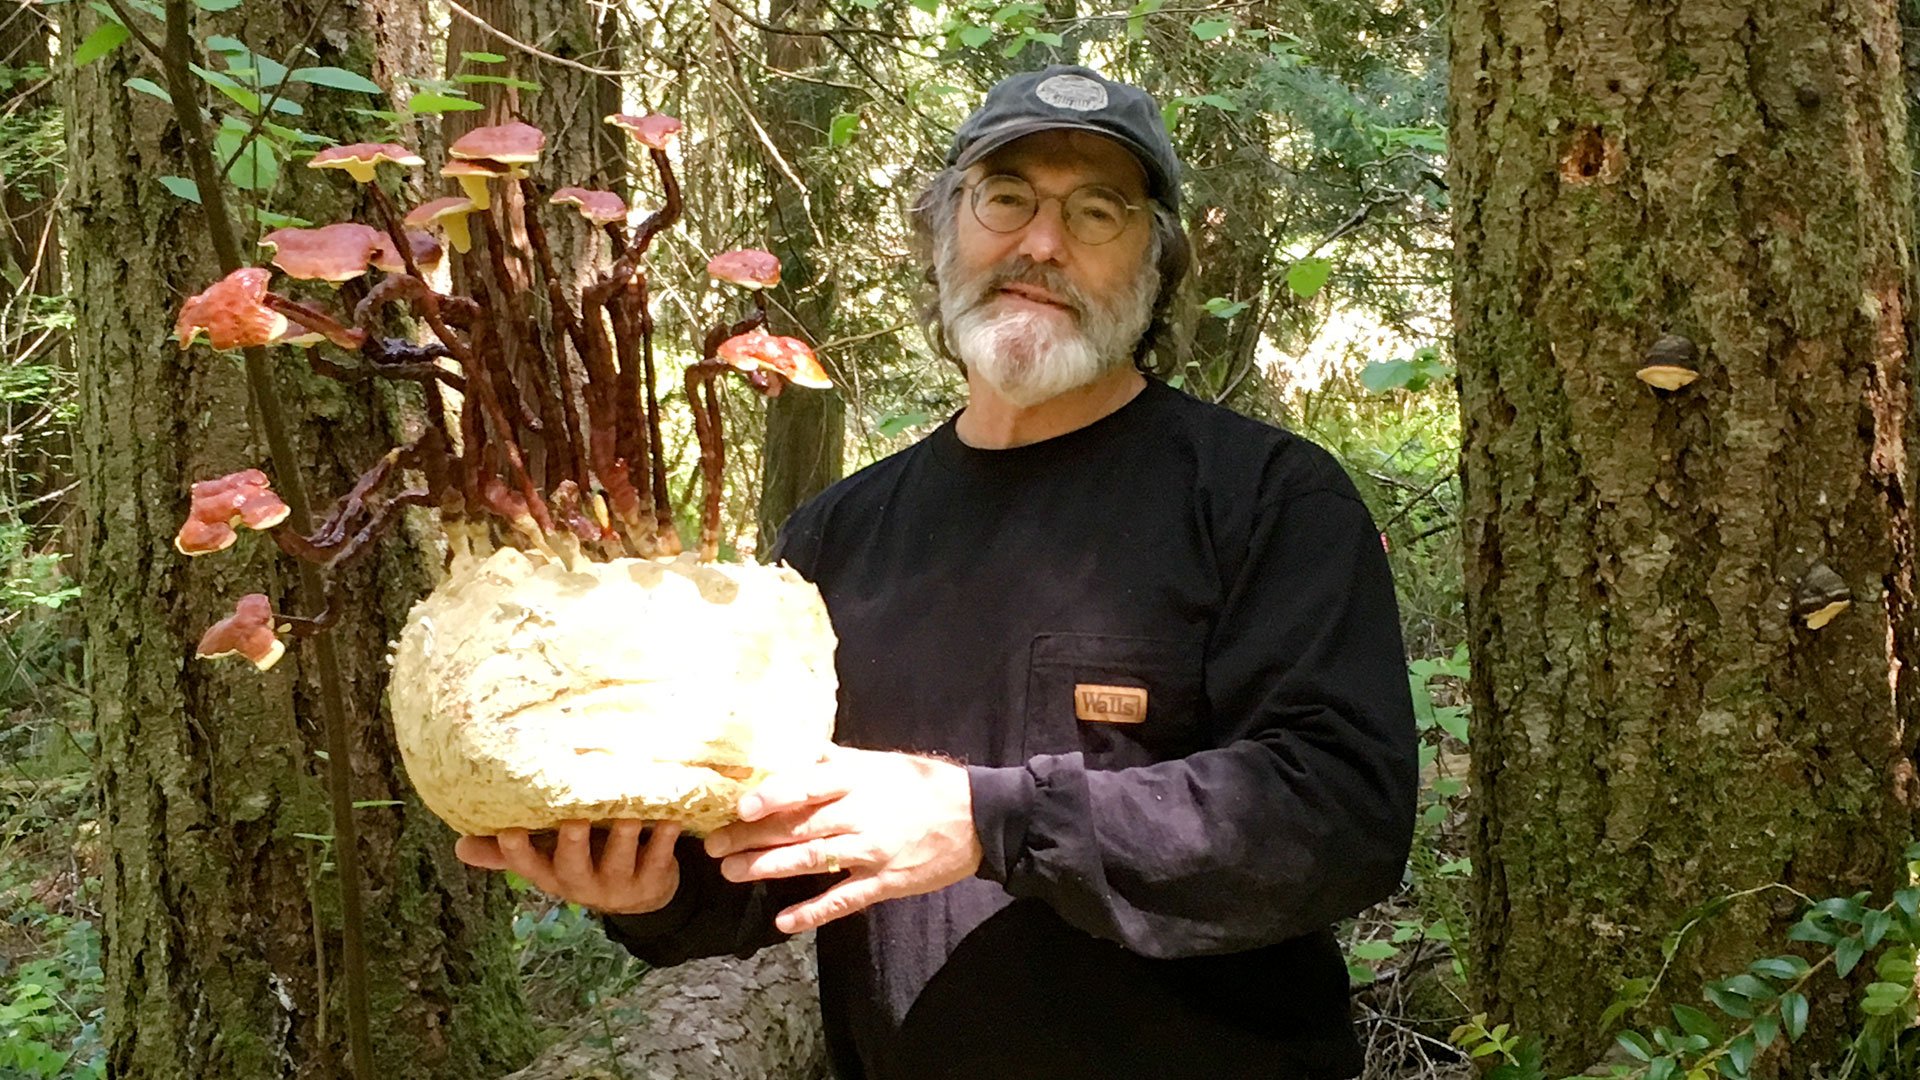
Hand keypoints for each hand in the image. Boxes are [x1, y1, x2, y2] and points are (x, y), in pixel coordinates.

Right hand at [454, 819, 682, 914]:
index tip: (509, 830)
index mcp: (551, 874)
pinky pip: (657, 860)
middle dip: (571, 844)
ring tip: (629, 814)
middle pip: (571, 866)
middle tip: (574, 821)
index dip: (516, 852)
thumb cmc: (585, 859)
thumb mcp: (548, 858)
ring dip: (623, 837)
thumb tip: (458, 847)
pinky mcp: (651, 881)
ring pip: (617, 861)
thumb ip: (508, 851)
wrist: (641, 895)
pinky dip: (663, 840)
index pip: (526, 865)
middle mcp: (580, 882)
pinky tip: (669, 819)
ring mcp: (616, 884)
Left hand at [701, 747, 983, 933]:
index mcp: (857, 780)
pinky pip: (843, 899)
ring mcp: (872, 851)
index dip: (772, 796)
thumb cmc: (924, 784)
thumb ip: (834, 760)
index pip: (807, 787)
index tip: (739, 806)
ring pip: (812, 861)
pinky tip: (783, 922)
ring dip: (768, 869)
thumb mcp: (880, 762)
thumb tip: (791, 750)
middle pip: (798, 827)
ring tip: (732, 873)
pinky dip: (813, 912)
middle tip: (714, 846)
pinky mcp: (885, 882)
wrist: (977, 818)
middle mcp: (860, 815)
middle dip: (752, 838)